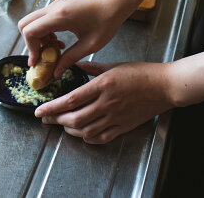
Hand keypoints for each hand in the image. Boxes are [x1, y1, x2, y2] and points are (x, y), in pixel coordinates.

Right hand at [18, 0, 130, 77]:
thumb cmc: (107, 20)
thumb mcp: (90, 44)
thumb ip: (70, 58)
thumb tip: (55, 72)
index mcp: (59, 17)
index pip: (30, 32)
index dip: (30, 49)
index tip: (38, 62)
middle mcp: (53, 8)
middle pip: (25, 24)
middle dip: (31, 43)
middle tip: (44, 56)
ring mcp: (56, 4)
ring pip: (33, 21)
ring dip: (39, 37)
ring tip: (56, 50)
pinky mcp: (60, 5)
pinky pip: (43, 19)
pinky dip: (46, 31)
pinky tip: (60, 41)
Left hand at [35, 61, 176, 143]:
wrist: (163, 86)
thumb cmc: (140, 72)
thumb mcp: (114, 65)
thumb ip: (92, 67)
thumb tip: (76, 65)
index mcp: (103, 85)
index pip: (71, 99)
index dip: (52, 107)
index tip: (39, 111)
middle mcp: (106, 103)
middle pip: (74, 118)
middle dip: (56, 120)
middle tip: (46, 119)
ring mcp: (115, 117)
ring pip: (86, 130)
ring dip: (69, 129)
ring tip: (62, 125)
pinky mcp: (124, 126)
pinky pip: (101, 137)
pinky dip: (88, 137)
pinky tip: (82, 133)